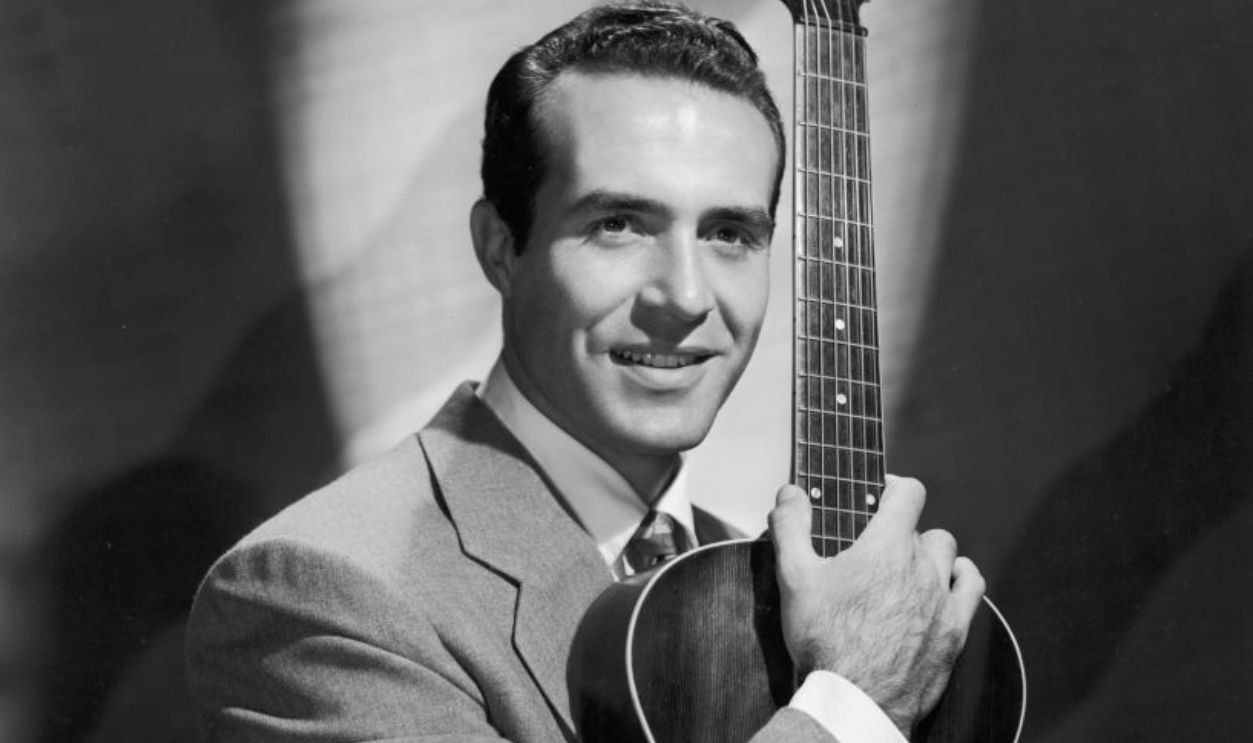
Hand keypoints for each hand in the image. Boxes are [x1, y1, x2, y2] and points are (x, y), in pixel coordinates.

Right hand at [768, 475, 984, 737]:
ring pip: (950, 556)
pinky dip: (961, 580)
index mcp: (887, 546)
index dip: (893, 487)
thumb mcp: (794, 577)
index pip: (909, 493)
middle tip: (878, 547)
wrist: (857, 700)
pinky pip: (973, 589)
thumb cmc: (825, 641)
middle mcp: (923, 567)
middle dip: (903, 531)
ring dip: (932, 555)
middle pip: (925, 529)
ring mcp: (943, 600)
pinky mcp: (955, 632)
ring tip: (909, 568)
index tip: (879, 494)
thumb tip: (789, 493)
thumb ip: (791, 527)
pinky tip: (945, 587)